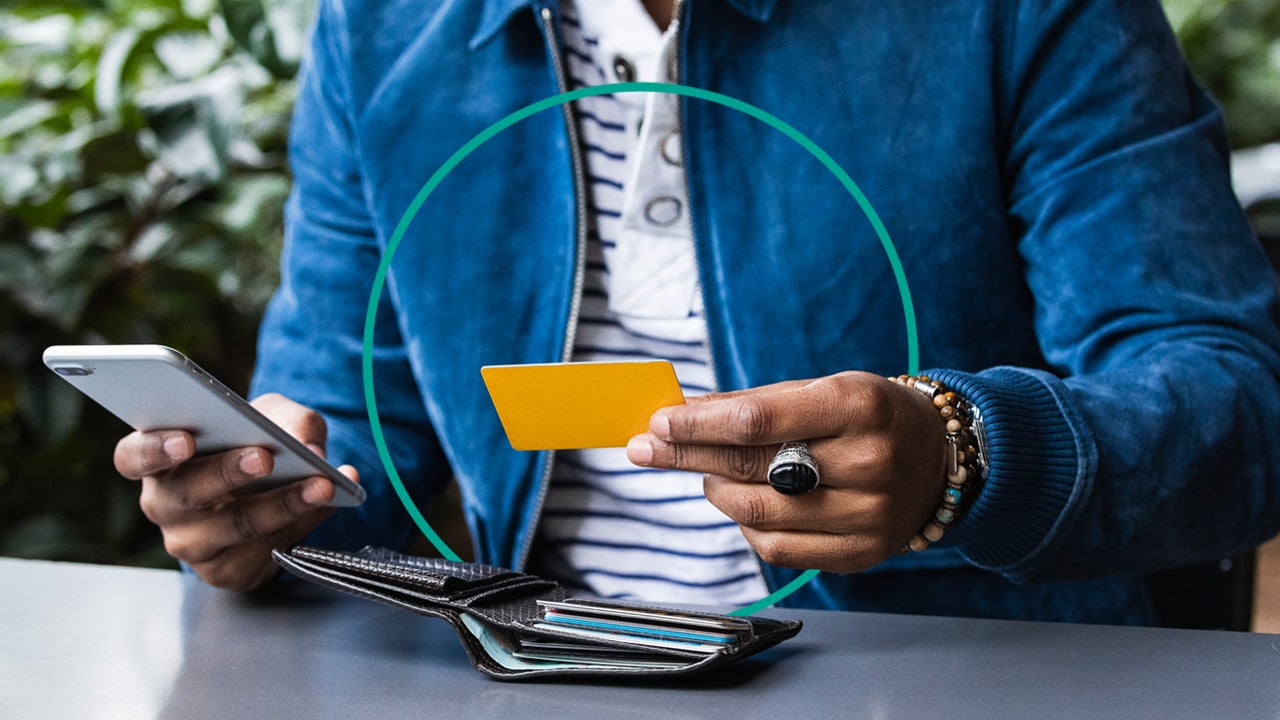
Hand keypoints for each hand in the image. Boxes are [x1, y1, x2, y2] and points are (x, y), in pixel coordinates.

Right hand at [113, 393, 358, 590]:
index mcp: (158, 461)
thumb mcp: (274, 417)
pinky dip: (302, 523)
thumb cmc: (259, 442)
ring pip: (233, 526)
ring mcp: (191, 543)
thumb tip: (309, 450)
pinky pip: (264, 550)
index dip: (154, 450)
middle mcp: (164, 505)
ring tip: (320, 484)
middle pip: (185, 494)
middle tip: (264, 457)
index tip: (186, 440)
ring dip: (282, 504)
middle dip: (227, 473)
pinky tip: (327, 504)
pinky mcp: (224, 571)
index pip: (133, 457)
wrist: (276, 491)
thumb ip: (290, 421)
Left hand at [626, 371, 946, 572]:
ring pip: (755, 512)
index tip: (658, 422)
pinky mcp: (859, 554)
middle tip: (644, 447)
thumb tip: (679, 416)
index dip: (698, 424)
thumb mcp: (823, 389)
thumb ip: (753, 403)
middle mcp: (868, 464)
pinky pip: (776, 547)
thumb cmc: (870, 415)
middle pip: (750, 467)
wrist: (941, 460)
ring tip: (706, 472)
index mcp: (859, 407)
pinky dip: (745, 523)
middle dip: (687, 456)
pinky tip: (743, 501)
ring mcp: (867, 516)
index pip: (757, 420)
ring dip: (714, 489)